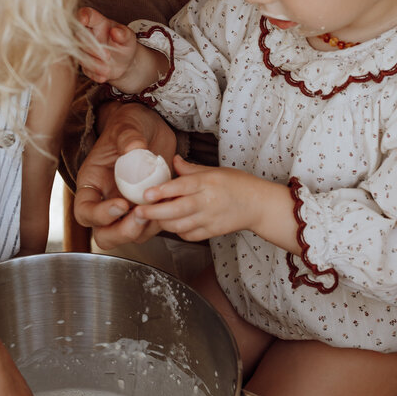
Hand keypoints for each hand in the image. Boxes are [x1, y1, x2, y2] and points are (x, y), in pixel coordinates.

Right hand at [74, 101, 176, 248]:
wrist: (150, 127)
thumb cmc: (130, 124)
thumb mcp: (126, 125)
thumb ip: (128, 136)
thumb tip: (135, 148)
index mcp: (92, 183)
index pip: (85, 211)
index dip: (100, 215)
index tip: (122, 205)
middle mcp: (106, 199)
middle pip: (104, 234)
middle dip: (122, 232)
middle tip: (141, 217)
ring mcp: (128, 207)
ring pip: (130, 235)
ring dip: (145, 229)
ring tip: (160, 208)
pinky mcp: (147, 208)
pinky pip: (152, 226)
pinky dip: (162, 221)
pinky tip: (171, 203)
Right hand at [77, 6, 138, 85]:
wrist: (125, 62)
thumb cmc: (125, 43)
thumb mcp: (129, 38)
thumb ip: (124, 34)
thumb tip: (116, 31)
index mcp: (97, 23)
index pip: (87, 15)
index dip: (82, 15)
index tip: (83, 20)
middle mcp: (87, 35)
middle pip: (79, 36)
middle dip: (91, 47)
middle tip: (107, 55)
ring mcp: (84, 50)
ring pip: (81, 54)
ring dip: (93, 63)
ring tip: (107, 69)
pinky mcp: (85, 65)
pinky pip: (85, 70)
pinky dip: (94, 74)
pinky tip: (104, 76)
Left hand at [137, 155, 263, 241]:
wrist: (259, 205)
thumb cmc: (237, 184)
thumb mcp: (214, 170)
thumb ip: (190, 169)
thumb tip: (173, 160)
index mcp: (207, 182)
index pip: (181, 187)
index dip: (162, 191)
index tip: (146, 194)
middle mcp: (208, 201)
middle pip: (177, 210)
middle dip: (154, 212)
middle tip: (138, 211)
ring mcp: (210, 219)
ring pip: (180, 225)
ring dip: (163, 223)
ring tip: (150, 218)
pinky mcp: (212, 232)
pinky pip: (189, 235)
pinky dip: (177, 231)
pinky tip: (172, 225)